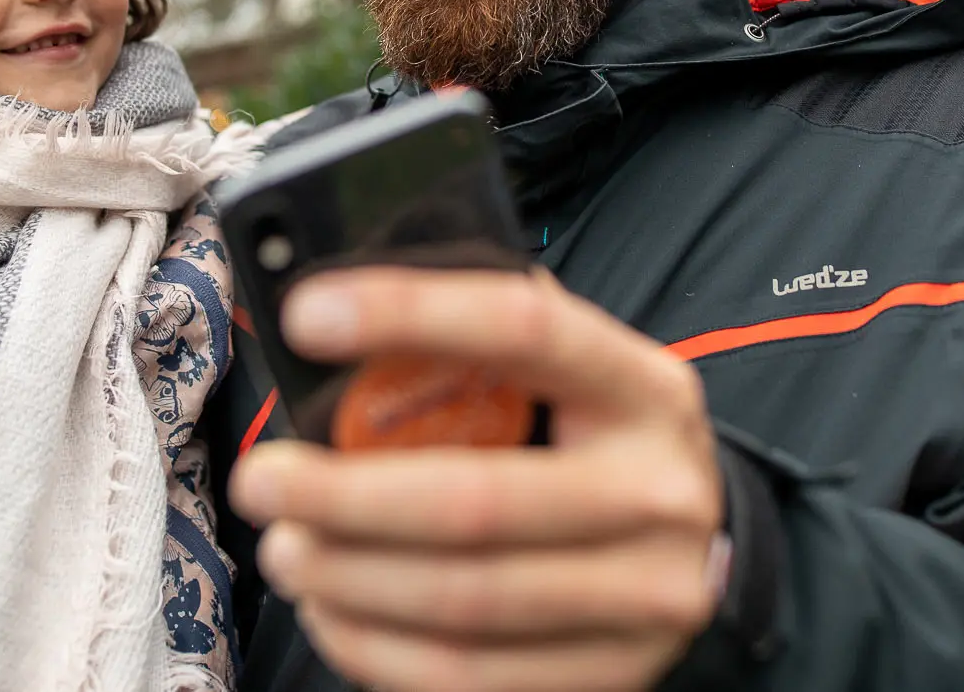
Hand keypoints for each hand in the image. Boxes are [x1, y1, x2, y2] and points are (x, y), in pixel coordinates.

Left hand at [229, 266, 726, 691]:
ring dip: (347, 579)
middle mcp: (658, 490)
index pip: (521, 327)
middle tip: (263, 479)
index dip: (408, 314)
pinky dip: (376, 649)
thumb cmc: (592, 436)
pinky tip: (332, 613)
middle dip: (343, 494)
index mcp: (641, 385)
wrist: (700, 542)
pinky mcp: (613, 675)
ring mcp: (645, 594)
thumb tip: (334, 307)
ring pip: (463, 600)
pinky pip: (469, 678)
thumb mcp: (570, 372)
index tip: (306, 314)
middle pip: (475, 499)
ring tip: (285, 547)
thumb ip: (480, 340)